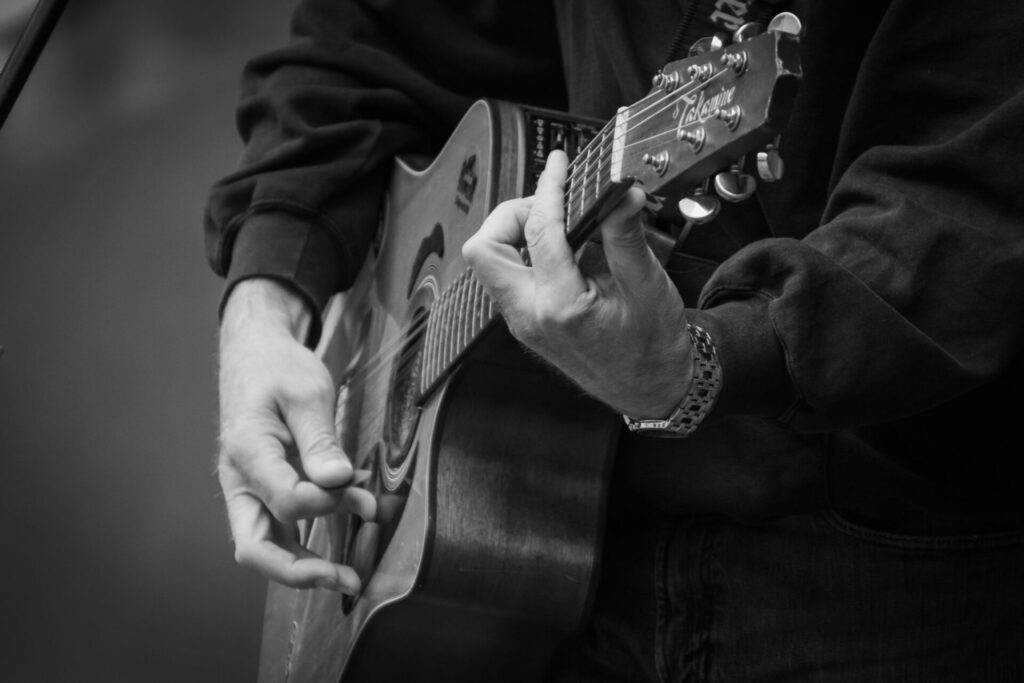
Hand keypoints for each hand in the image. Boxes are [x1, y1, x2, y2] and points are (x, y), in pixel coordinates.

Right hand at [217, 279, 373, 591]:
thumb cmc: (279, 369)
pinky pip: (280, 527)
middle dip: (299, 571)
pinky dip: (309, 538)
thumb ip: (321, 440)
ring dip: (304, 565)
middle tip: (345, 579)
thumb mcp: (307, 393)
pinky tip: (346, 531)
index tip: (353, 484)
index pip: (286, 500)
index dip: (326, 502)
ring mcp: (249, 489)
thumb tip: (338, 482)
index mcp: (247, 452)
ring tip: (349, 576)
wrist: (256, 354)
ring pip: (265, 546)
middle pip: (255, 547)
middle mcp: (240, 480)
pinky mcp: (264, 489)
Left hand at [462, 151, 691, 417]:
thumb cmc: (653, 346)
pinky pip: (507, 277)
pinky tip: (560, 247)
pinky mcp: (524, 323)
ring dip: (514, 233)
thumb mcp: (648, 286)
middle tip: (551, 204)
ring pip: (489, 263)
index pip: (539, 230)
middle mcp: (530, 316)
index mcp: (560, 307)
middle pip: (484, 249)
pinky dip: (525, 252)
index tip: (559, 164)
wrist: (651, 390)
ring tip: (558, 223)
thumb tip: (621, 191)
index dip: (549, 188)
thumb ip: (627, 235)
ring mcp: (522, 323)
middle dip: (511, 215)